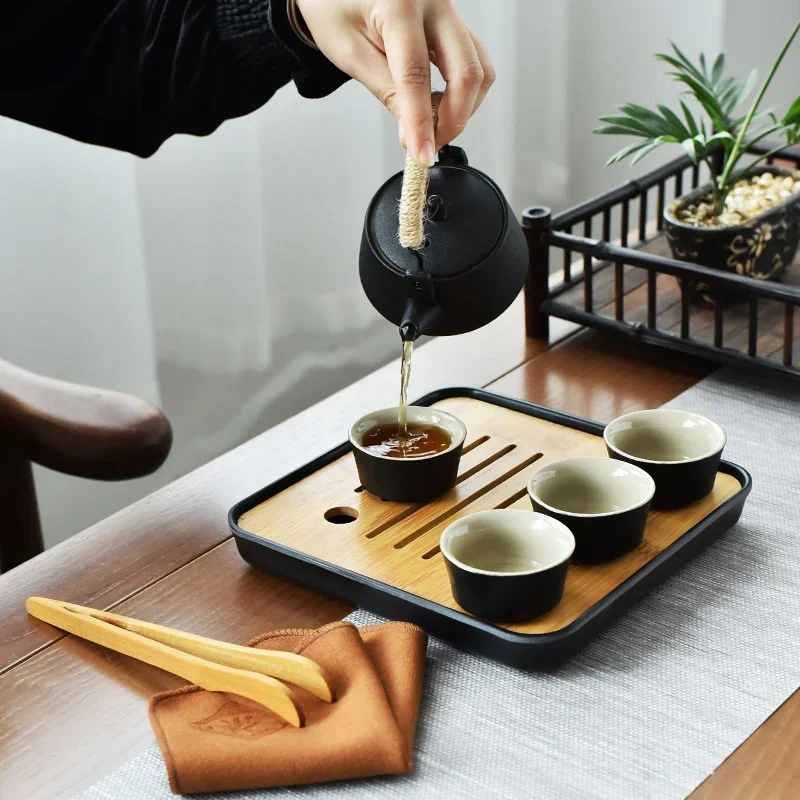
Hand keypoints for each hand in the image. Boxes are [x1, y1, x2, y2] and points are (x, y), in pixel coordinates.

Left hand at [296, 0, 494, 166]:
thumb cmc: (332, 3)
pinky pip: (474, 58)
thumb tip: (411, 131)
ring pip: (479, 66)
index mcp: (399, 4)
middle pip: (466, 71)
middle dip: (454, 119)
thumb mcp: (349, 51)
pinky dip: (464, 89)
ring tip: (432, 125)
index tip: (422, 154)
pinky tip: (440, 103)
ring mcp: (448, 8)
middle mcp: (433, 1)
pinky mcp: (452, 19)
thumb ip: (385, 90)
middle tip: (430, 144)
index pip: (417, 76)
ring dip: (464, 106)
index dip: (421, 123)